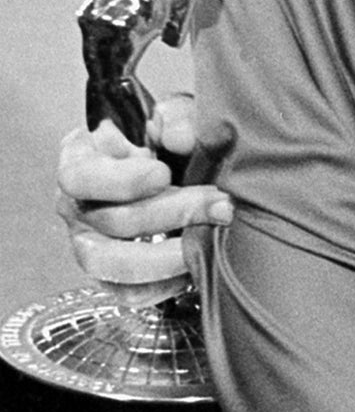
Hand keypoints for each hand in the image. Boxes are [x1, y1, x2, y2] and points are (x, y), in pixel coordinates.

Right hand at [56, 103, 231, 304]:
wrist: (188, 176)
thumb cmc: (173, 145)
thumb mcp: (178, 119)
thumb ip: (179, 118)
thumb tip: (177, 137)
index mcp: (82, 163)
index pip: (80, 177)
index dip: (121, 181)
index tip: (162, 173)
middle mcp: (80, 208)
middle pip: (108, 223)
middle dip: (169, 215)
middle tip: (217, 205)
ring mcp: (93, 245)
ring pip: (113, 265)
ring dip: (168, 256)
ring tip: (209, 240)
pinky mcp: (116, 277)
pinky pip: (130, 293)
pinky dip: (166, 285)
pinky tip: (198, 264)